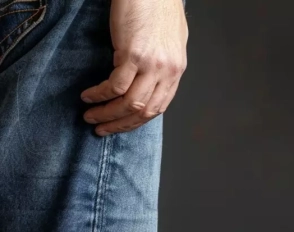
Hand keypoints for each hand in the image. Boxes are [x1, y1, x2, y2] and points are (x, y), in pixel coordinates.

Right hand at [81, 0, 187, 135]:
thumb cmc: (157, 7)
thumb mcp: (169, 42)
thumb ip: (161, 64)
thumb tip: (149, 81)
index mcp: (176, 71)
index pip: (159, 107)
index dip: (138, 121)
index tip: (121, 126)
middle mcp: (167, 72)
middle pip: (145, 111)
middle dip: (121, 124)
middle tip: (102, 129)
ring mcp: (152, 65)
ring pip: (130, 103)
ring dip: (108, 114)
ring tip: (91, 116)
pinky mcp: (134, 54)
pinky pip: (116, 85)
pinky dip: (100, 95)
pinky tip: (89, 96)